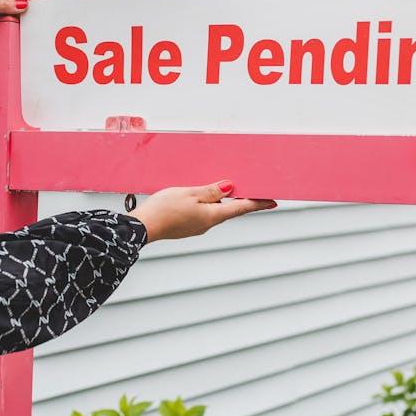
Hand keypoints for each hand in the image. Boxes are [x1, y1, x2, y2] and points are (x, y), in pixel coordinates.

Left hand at [0, 0, 44, 39]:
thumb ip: (4, 4)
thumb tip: (23, 5)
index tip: (46, 0)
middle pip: (16, 0)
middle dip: (28, 7)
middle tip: (43, 14)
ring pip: (10, 10)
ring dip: (19, 16)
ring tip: (33, 22)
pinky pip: (3, 18)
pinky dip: (10, 22)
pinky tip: (17, 27)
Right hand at [127, 180, 276, 242]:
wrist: (142, 227)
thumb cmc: (164, 210)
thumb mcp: (190, 194)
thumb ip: (211, 191)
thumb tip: (230, 188)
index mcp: (212, 216)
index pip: (241, 208)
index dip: (258, 203)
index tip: (273, 202)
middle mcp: (207, 224)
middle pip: (229, 210)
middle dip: (241, 201)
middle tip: (253, 191)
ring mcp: (196, 227)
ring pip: (214, 212)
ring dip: (223, 202)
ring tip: (228, 191)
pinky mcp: (185, 227)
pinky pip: (202, 214)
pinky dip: (208, 205)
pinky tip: (203, 198)